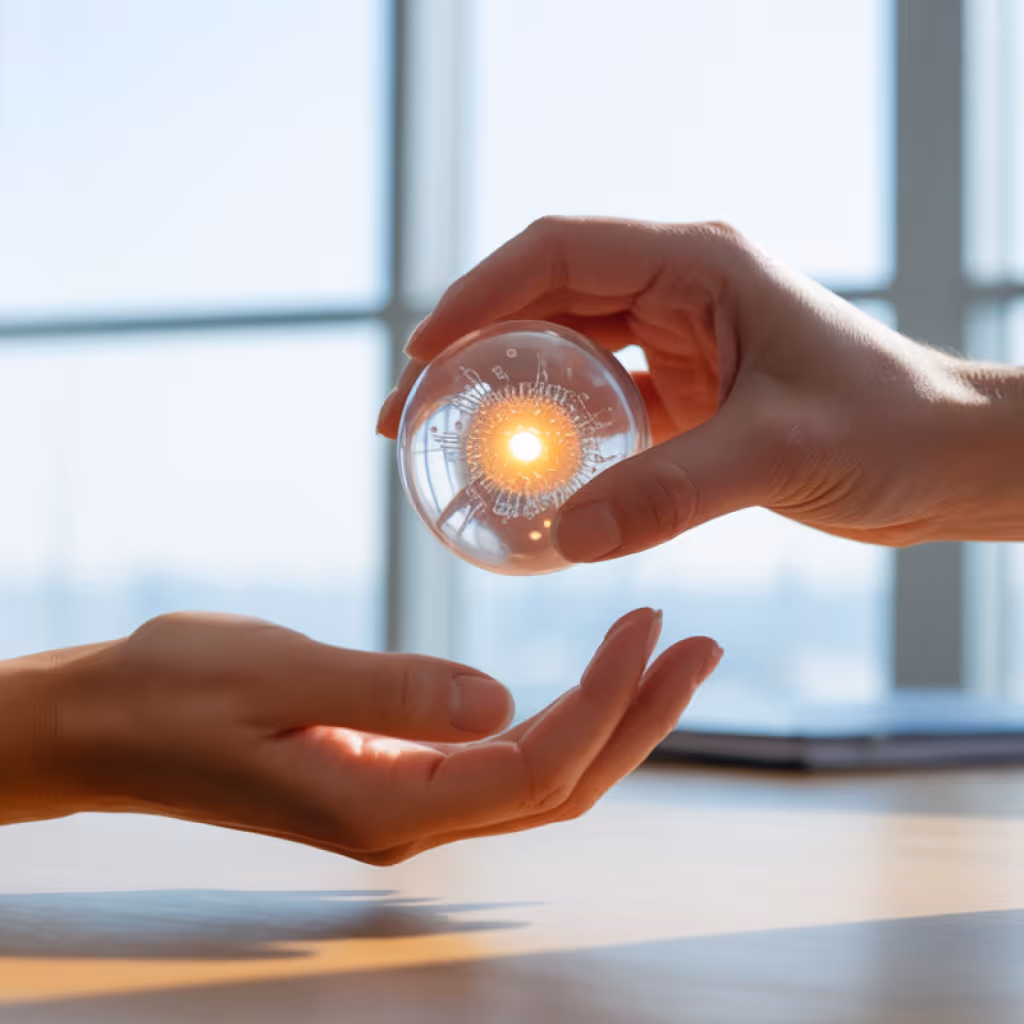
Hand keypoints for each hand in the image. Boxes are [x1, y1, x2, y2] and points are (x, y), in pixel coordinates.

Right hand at [0, 609, 719, 863]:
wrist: (106, 726)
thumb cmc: (174, 690)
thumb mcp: (276, 674)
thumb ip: (392, 692)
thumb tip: (501, 699)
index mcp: (384, 805)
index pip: (534, 764)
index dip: (606, 700)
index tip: (647, 624)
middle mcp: (408, 822)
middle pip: (561, 784)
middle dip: (639, 716)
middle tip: (698, 645)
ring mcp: (404, 807)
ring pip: (540, 778)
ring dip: (611, 719)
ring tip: (663, 655)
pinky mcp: (394, 778)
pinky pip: (503, 764)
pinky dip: (561, 721)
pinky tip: (588, 682)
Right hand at [378, 217, 1023, 557]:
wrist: (945, 460)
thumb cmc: (889, 428)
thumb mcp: (776, 452)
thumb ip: (670, 492)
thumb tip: (564, 539)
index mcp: (695, 264)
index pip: (556, 254)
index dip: (476, 297)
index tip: (419, 356)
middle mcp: (676, 290)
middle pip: (541, 301)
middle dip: (466, 349)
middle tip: (405, 411)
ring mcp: (676, 341)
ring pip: (561, 350)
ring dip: (499, 389)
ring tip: (439, 438)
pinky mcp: (682, 393)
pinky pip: (594, 402)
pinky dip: (550, 430)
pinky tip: (519, 469)